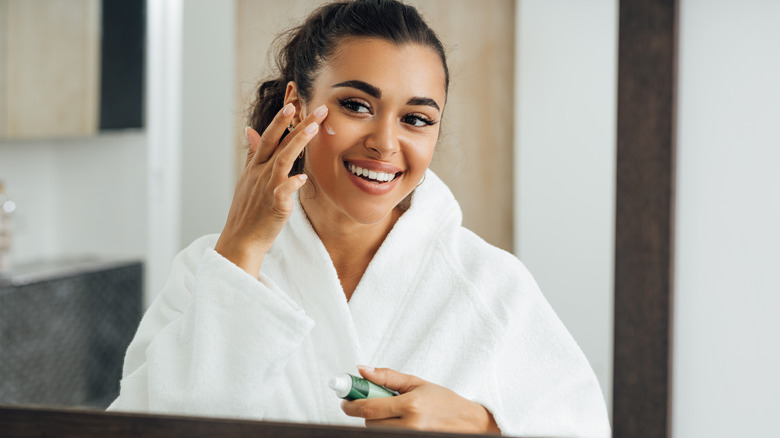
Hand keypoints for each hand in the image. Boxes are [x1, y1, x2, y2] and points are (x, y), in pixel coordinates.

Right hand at [215, 103, 327, 275]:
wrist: (241, 240)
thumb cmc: (248, 211)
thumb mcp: (247, 179)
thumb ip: (252, 154)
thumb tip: (249, 130)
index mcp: (255, 167)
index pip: (268, 137)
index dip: (280, 120)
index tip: (293, 103)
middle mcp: (259, 174)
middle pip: (278, 143)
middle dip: (297, 124)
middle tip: (317, 108)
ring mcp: (266, 189)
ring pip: (282, 160)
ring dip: (298, 143)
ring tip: (315, 129)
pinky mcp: (274, 207)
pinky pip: (283, 192)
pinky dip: (292, 183)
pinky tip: (303, 176)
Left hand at [341, 366, 500, 433]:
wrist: (467, 422)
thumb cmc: (443, 401)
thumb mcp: (416, 383)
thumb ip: (387, 376)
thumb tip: (362, 369)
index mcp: (411, 406)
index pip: (369, 408)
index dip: (351, 404)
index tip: (345, 401)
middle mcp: (411, 425)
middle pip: (370, 423)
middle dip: (367, 412)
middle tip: (377, 403)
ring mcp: (412, 437)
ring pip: (377, 432)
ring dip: (377, 422)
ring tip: (393, 413)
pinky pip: (388, 437)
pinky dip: (387, 429)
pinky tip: (397, 422)